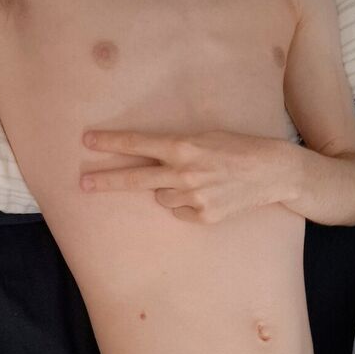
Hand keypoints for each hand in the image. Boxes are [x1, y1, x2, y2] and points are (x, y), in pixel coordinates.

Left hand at [81, 130, 297, 223]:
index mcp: (184, 147)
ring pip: (161, 198)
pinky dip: (187, 205)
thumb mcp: (206, 137)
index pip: (139, 144)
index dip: (111, 143)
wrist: (271, 172)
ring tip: (195, 182)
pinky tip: (207, 195)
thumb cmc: (238, 148)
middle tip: (83, 184)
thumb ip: (177, 148)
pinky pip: (180, 212)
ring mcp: (194, 197)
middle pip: (136, 179)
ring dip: (167, 191)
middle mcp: (184, 173)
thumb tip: (153, 162)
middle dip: (107, 180)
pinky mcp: (204, 216)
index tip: (88, 141)